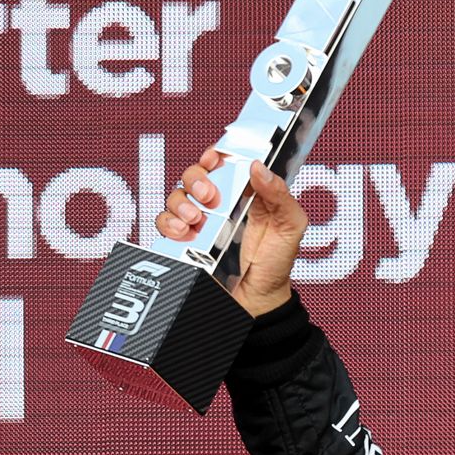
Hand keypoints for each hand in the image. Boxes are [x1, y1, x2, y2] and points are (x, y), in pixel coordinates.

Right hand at [154, 149, 307, 318]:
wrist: (260, 300)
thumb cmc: (277, 262)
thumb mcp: (290, 226)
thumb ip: (280, 195)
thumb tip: (259, 168)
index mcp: (244, 194)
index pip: (222, 163)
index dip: (214, 155)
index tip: (213, 158)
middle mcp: (219, 205)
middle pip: (193, 176)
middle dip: (196, 180)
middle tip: (210, 197)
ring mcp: (200, 223)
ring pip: (175, 197)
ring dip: (181, 203)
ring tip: (196, 220)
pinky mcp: (185, 241)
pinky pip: (164, 223)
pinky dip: (169, 224)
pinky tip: (185, 234)